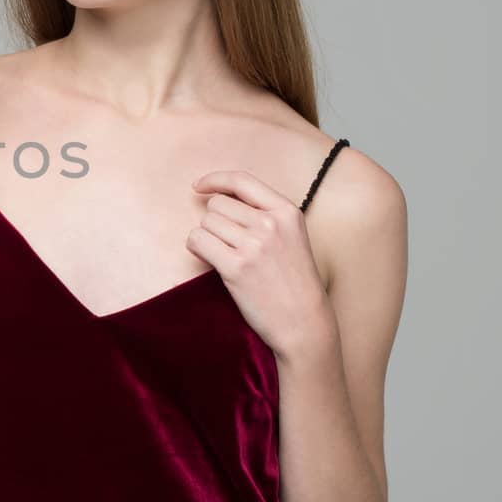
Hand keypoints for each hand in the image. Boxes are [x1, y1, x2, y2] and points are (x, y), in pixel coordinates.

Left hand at [187, 169, 334, 360]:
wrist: (304, 322)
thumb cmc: (294, 281)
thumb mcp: (291, 236)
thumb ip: (264, 214)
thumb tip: (219, 197)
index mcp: (287, 212)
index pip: (242, 180)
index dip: (215, 179)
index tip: (198, 186)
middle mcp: (270, 223)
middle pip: (218, 204)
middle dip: (215, 222)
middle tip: (230, 245)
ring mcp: (253, 245)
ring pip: (205, 222)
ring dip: (207, 238)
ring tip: (227, 257)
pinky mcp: (235, 267)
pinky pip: (197, 241)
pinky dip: (197, 249)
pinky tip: (212, 261)